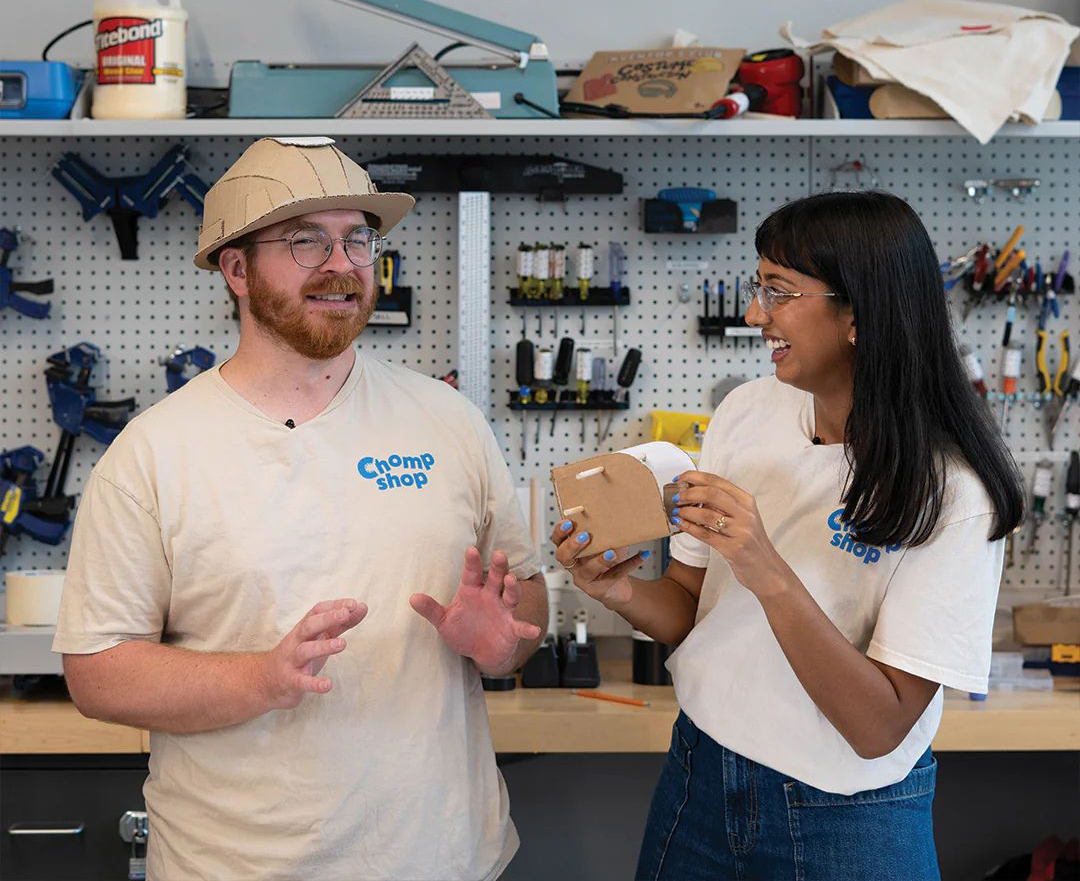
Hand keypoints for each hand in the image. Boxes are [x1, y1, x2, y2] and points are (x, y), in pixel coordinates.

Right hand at [259, 598, 367, 709]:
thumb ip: (340, 624)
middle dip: (327, 618)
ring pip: (305, 650)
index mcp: (304, 629)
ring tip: (342, 643)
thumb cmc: (299, 655)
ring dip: (324, 646)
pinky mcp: (290, 681)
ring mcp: (292, 661)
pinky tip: (327, 685)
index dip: (334, 606)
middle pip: (309, 626)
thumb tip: (361, 607)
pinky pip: (301, 682)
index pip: (317, 611)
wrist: (265, 682)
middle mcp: (296, 641)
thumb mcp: (319, 637)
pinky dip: (314, 683)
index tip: (353, 604)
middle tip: (346, 613)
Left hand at [410, 547, 541, 673]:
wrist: (481, 653)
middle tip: (499, 554)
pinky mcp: (512, 629)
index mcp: (472, 591)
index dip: (472, 562)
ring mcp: (503, 611)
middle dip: (498, 567)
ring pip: (510, 596)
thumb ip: (431, 610)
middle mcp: (490, 597)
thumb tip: (412, 598)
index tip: (471, 550)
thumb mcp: (444, 621)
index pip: (471, 573)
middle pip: (495, 578)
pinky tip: (533, 630)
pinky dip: (528, 628)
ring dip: (513, 588)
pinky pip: (521, 627)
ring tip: (511, 581)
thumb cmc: (463, 632)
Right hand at [549, 519, 650, 608]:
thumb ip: (604, 531)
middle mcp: (574, 565)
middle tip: (585, 536)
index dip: (560, 531)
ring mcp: (584, 579)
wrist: (618, 586)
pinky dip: (630, 564)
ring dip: (600, 560)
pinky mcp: (598, 590)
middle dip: (573, 545)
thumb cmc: (608, 560)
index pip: (558, 540)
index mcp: (571, 551)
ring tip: (612, 552)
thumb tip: (617, 511)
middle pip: (564, 556)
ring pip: (588, 570)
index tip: (569, 522)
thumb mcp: (604, 543)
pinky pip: (614, 576)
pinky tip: (642, 555)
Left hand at [669, 470, 791, 595]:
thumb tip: (692, 492)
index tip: (679, 478)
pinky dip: (689, 527)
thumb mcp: (743, 518)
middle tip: (675, 497)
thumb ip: (723, 505)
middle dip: (688, 493)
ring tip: (675, 512)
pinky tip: (679, 524)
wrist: (768, 571)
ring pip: (706, 515)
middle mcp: (746, 513)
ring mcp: (741, 531)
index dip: (694, 477)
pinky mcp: (734, 549)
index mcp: (746, 501)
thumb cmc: (751, 543)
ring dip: (686, 512)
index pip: (717, 481)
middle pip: (711, 493)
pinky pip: (705, 535)